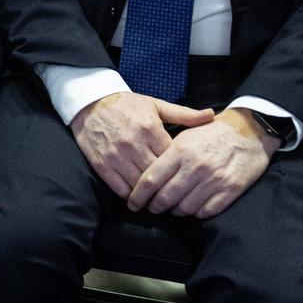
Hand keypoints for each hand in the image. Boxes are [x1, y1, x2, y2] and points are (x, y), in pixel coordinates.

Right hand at [70, 91, 215, 198]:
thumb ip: (184, 115)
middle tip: (177, 195)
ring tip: (160, 200)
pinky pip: (121, 189)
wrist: (90, 102)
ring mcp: (116, 156)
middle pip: (158, 176)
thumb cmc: (126, 105)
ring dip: (150, 195)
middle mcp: (134, 144)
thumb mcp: (156, 105)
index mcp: (150, 129)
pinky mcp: (102, 165)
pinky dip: (131, 195)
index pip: (172, 159)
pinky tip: (139, 196)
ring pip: (140, 185)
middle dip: (168, 186)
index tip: (187, 176)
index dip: (180, 169)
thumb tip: (212, 116)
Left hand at [125, 109, 276, 217]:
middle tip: (151, 208)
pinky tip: (193, 207)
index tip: (132, 203)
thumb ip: (166, 154)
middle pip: (165, 197)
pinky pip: (206, 211)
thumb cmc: (212, 132)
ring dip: (176, 211)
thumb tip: (144, 174)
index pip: (151, 179)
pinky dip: (197, 213)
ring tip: (173, 208)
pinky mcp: (231, 189)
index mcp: (180, 150)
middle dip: (154, 207)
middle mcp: (195, 166)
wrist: (250, 130)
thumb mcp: (185, 134)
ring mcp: (214, 179)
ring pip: (185, 208)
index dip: (138, 195)